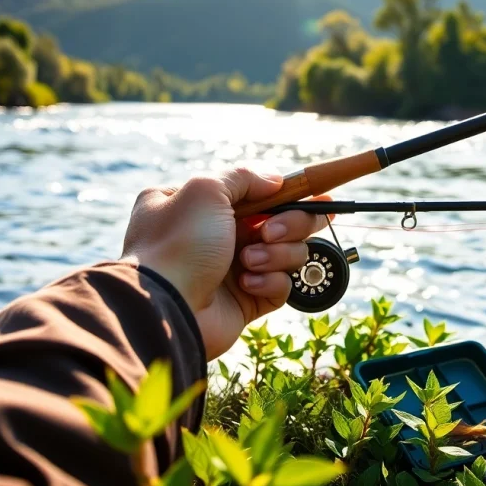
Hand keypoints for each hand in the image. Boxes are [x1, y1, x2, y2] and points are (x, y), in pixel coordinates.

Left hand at [121, 168, 329, 359]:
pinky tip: (247, 284)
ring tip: (248, 261)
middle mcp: (219, 235)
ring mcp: (234, 269)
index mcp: (202, 206)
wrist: (166, 307)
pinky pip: (280, 285)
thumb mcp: (205, 189)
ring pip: (287, 253)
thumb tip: (276, 181)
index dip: (290, 195)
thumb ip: (244, 177)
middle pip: (282, 222)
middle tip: (272, 233)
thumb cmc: (179, 244)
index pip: (258, 193)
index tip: (320, 197)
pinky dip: (270, 282)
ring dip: (275, 255)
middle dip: (289, 225)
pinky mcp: (247, 301)